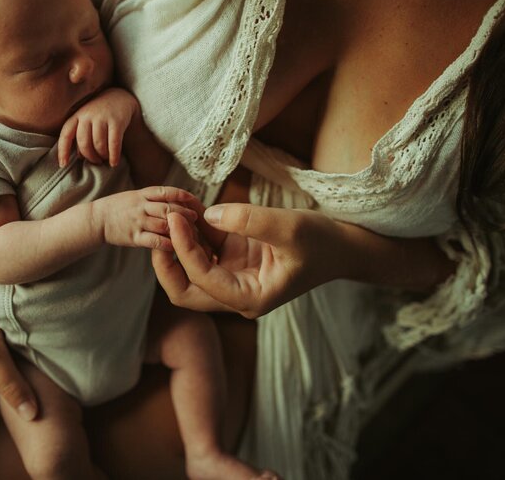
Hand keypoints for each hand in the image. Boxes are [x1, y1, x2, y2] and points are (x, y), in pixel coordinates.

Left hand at [58, 87, 137, 167]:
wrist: (120, 97)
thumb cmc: (99, 115)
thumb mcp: (85, 121)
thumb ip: (80, 136)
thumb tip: (79, 156)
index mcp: (76, 116)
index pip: (66, 135)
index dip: (63, 151)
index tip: (63, 165)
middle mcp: (87, 115)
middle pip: (84, 143)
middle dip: (89, 156)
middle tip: (96, 161)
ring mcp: (102, 117)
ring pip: (98, 144)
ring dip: (102, 156)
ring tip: (105, 158)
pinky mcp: (117, 120)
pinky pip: (114, 143)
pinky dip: (113, 155)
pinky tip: (114, 163)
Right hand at [93, 186, 202, 251]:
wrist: (97, 219)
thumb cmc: (119, 208)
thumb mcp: (135, 196)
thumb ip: (154, 197)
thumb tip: (177, 198)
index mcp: (142, 194)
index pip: (165, 191)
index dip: (181, 194)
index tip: (193, 198)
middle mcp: (140, 206)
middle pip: (167, 208)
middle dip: (184, 213)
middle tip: (196, 218)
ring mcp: (137, 222)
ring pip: (162, 224)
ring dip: (179, 229)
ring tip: (191, 233)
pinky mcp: (133, 237)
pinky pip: (153, 241)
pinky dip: (166, 243)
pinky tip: (176, 246)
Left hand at [152, 203, 352, 317]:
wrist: (343, 246)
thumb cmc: (322, 242)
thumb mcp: (289, 227)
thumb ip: (249, 221)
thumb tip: (209, 214)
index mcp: (250, 298)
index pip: (202, 281)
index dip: (183, 250)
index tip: (175, 218)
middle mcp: (236, 293)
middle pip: (185, 290)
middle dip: (167, 260)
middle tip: (161, 225)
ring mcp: (233, 276)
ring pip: (190, 267)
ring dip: (179, 240)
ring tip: (175, 207)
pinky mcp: (234, 258)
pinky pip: (204, 247)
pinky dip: (194, 229)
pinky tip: (189, 206)